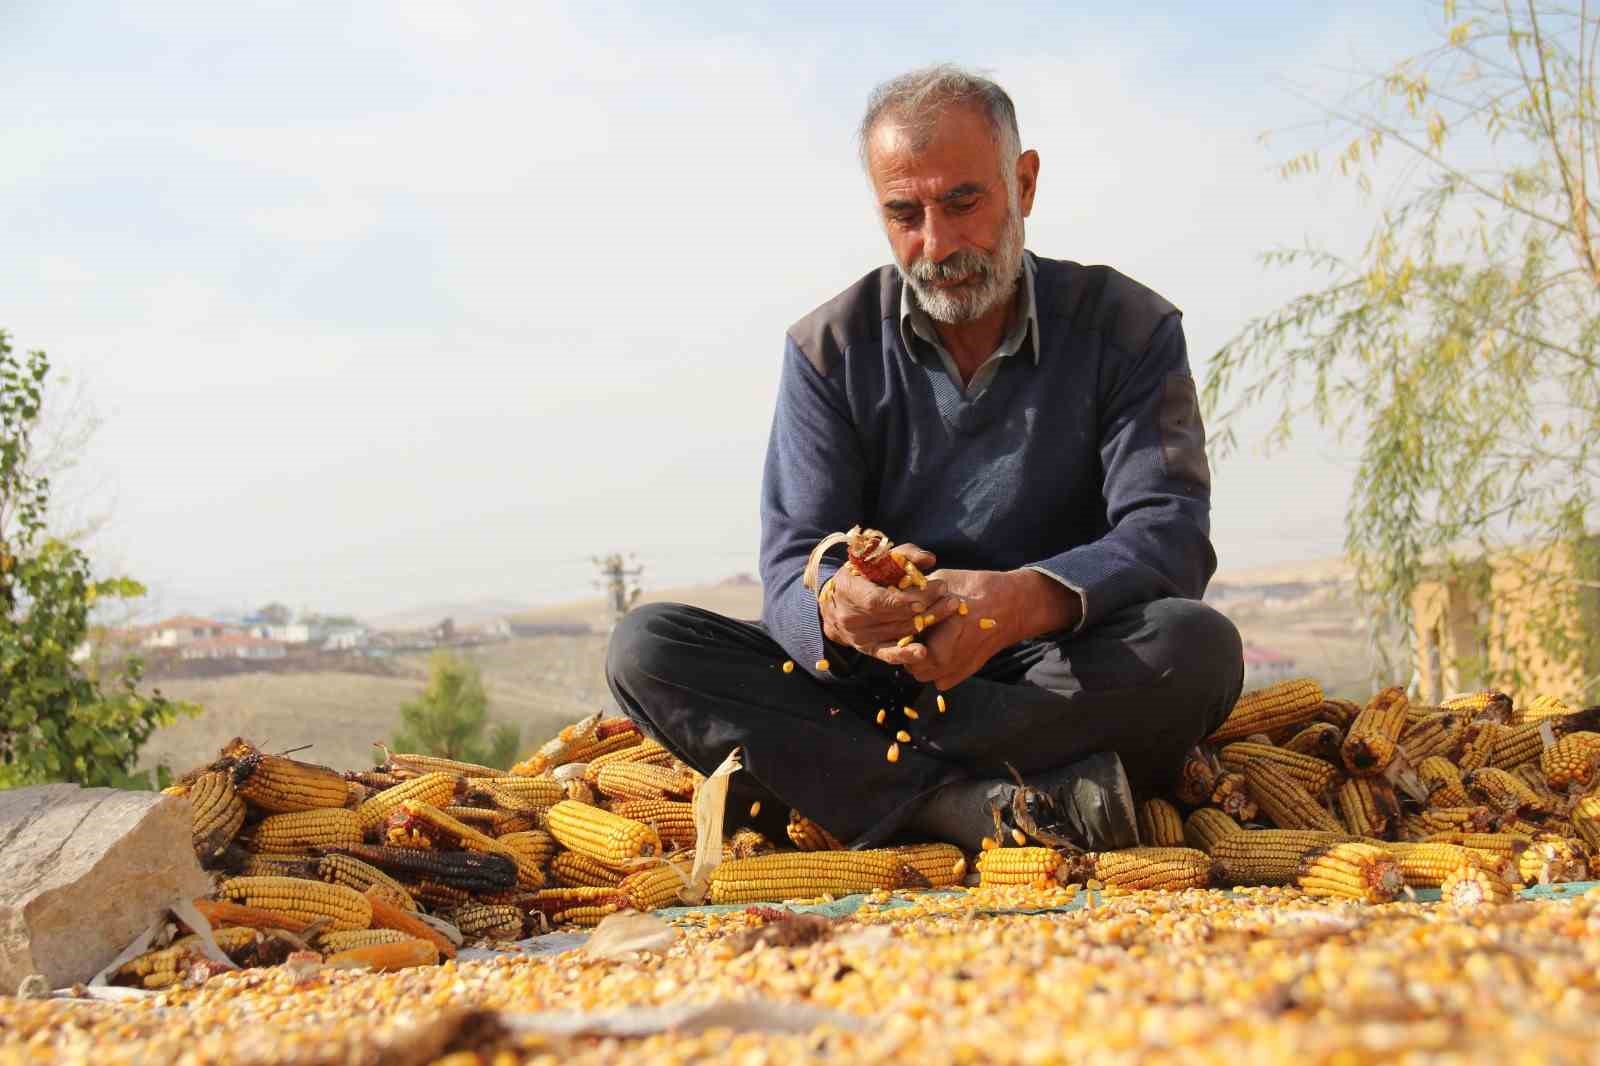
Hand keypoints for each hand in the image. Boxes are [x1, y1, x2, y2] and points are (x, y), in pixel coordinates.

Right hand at [818, 544, 960, 654]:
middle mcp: (851, 617)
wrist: (836, 603)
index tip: (932, 590)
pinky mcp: (868, 649)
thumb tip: (929, 559)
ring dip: (927, 622)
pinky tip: (923, 652)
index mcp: (849, 590)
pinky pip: (888, 654)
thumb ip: (904, 555)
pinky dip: (905, 654)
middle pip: (893, 616)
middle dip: (926, 607)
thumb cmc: (861, 575)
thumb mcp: (876, 559)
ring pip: (898, 631)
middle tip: (949, 596)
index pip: (877, 600)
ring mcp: (859, 636)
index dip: (904, 600)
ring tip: (950, 608)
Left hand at [872, 569, 1080, 689]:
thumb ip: (914, 593)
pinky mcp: (965, 673)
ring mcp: (955, 668)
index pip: (902, 641)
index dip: (898, 630)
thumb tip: (892, 594)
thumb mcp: (942, 581)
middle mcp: (945, 655)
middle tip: (912, 631)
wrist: (1012, 604)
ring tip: (926, 640)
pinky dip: (937, 669)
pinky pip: (940, 680)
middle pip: (909, 661)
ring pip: (922, 675)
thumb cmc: (976, 588)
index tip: (900, 621)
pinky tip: (942, 648)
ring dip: (920, 661)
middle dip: (907, 647)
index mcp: (937, 630)